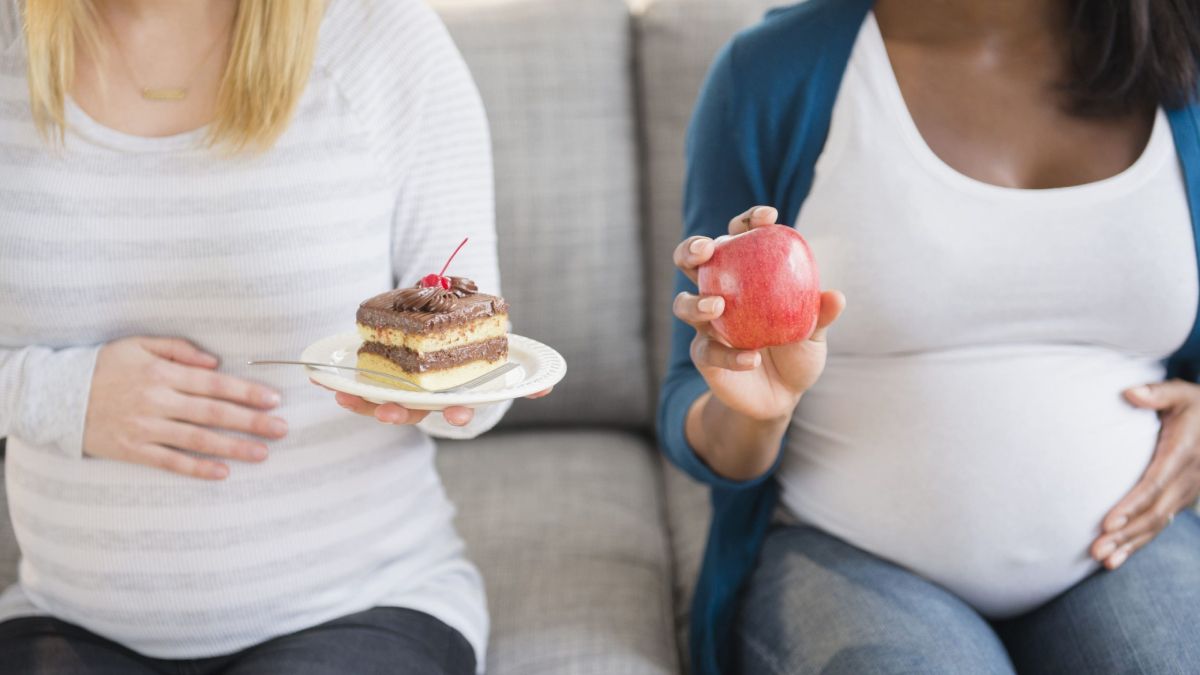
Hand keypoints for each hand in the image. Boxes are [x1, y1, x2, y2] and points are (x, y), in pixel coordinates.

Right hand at [84, 337, 286, 479]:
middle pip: (214, 413)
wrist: (56, 395)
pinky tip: (222, 473)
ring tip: (262, 453)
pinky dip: (197, 468)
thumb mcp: (139, 344)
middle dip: (251, 422)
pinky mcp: (132, 450)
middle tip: (282, 429)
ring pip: (198, 440)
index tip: (273, 400)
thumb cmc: (104, 365)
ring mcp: (145, 428)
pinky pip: (170, 462)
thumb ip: (179, 350)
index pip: (215, 384)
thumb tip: (214, 361)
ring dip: (233, 447)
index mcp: (163, 374)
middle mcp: (158, 401)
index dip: (246, 392)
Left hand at [321, 385, 552, 426]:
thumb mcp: (500, 369)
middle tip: (387, 412)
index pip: (457, 410)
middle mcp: (426, 402)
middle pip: (411, 412)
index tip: (458, 416)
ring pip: (381, 403)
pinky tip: (320, 379)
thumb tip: (547, 387)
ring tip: (344, 397)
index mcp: (455, 398)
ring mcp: (401, 395)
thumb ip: (522, 380)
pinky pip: (360, 388)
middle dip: (398, 413)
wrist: (447, 344)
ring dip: (362, 403)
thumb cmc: (475, 362)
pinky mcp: (380, 383)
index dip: (457, 415)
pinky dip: (342, 385)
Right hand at [673, 205, 844, 421]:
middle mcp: (719, 293)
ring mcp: (707, 325)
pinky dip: (729, 355)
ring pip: (684, 304)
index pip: (738, 238)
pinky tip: (751, 359)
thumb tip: (836, 296)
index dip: (748, 222)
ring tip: (717, 307)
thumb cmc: (797, 353)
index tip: (768, 218)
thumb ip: (820, 315)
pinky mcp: (704, 356)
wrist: (781, 397)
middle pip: (691, 262)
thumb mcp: (814, 333)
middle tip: (707, 249)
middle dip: (691, 249)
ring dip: (697, 302)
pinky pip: (708, 351)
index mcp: (744, 275)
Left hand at [1091, 379, 1199, 568]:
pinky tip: (1117, 558)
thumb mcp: (1181, 393)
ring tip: (1103, 560)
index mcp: (1182, 454)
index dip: (1131, 505)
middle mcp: (1187, 479)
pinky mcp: (1182, 499)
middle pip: (1154, 513)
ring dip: (1131, 545)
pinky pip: (1161, 525)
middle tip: (1096, 550)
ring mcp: (1187, 492)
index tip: (1108, 523)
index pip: (1154, 485)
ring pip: (1158, 525)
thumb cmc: (1196, 405)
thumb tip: (1129, 393)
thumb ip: (1157, 393)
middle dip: (1126, 535)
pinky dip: (1140, 543)